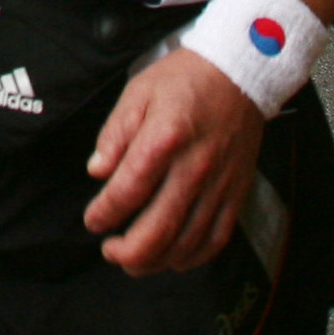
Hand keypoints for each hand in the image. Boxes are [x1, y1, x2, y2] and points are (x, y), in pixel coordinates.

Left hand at [84, 45, 264, 273]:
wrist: (239, 72)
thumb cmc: (183, 80)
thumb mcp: (138, 92)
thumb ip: (115, 133)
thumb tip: (98, 172)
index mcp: (165, 138)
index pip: (127, 190)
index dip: (104, 213)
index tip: (94, 220)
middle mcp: (195, 167)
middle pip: (159, 229)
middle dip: (127, 252)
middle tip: (110, 250)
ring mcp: (220, 184)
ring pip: (187, 242)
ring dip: (156, 261)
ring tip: (134, 260)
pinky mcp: (237, 193)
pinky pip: (216, 239)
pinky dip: (193, 258)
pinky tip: (173, 258)